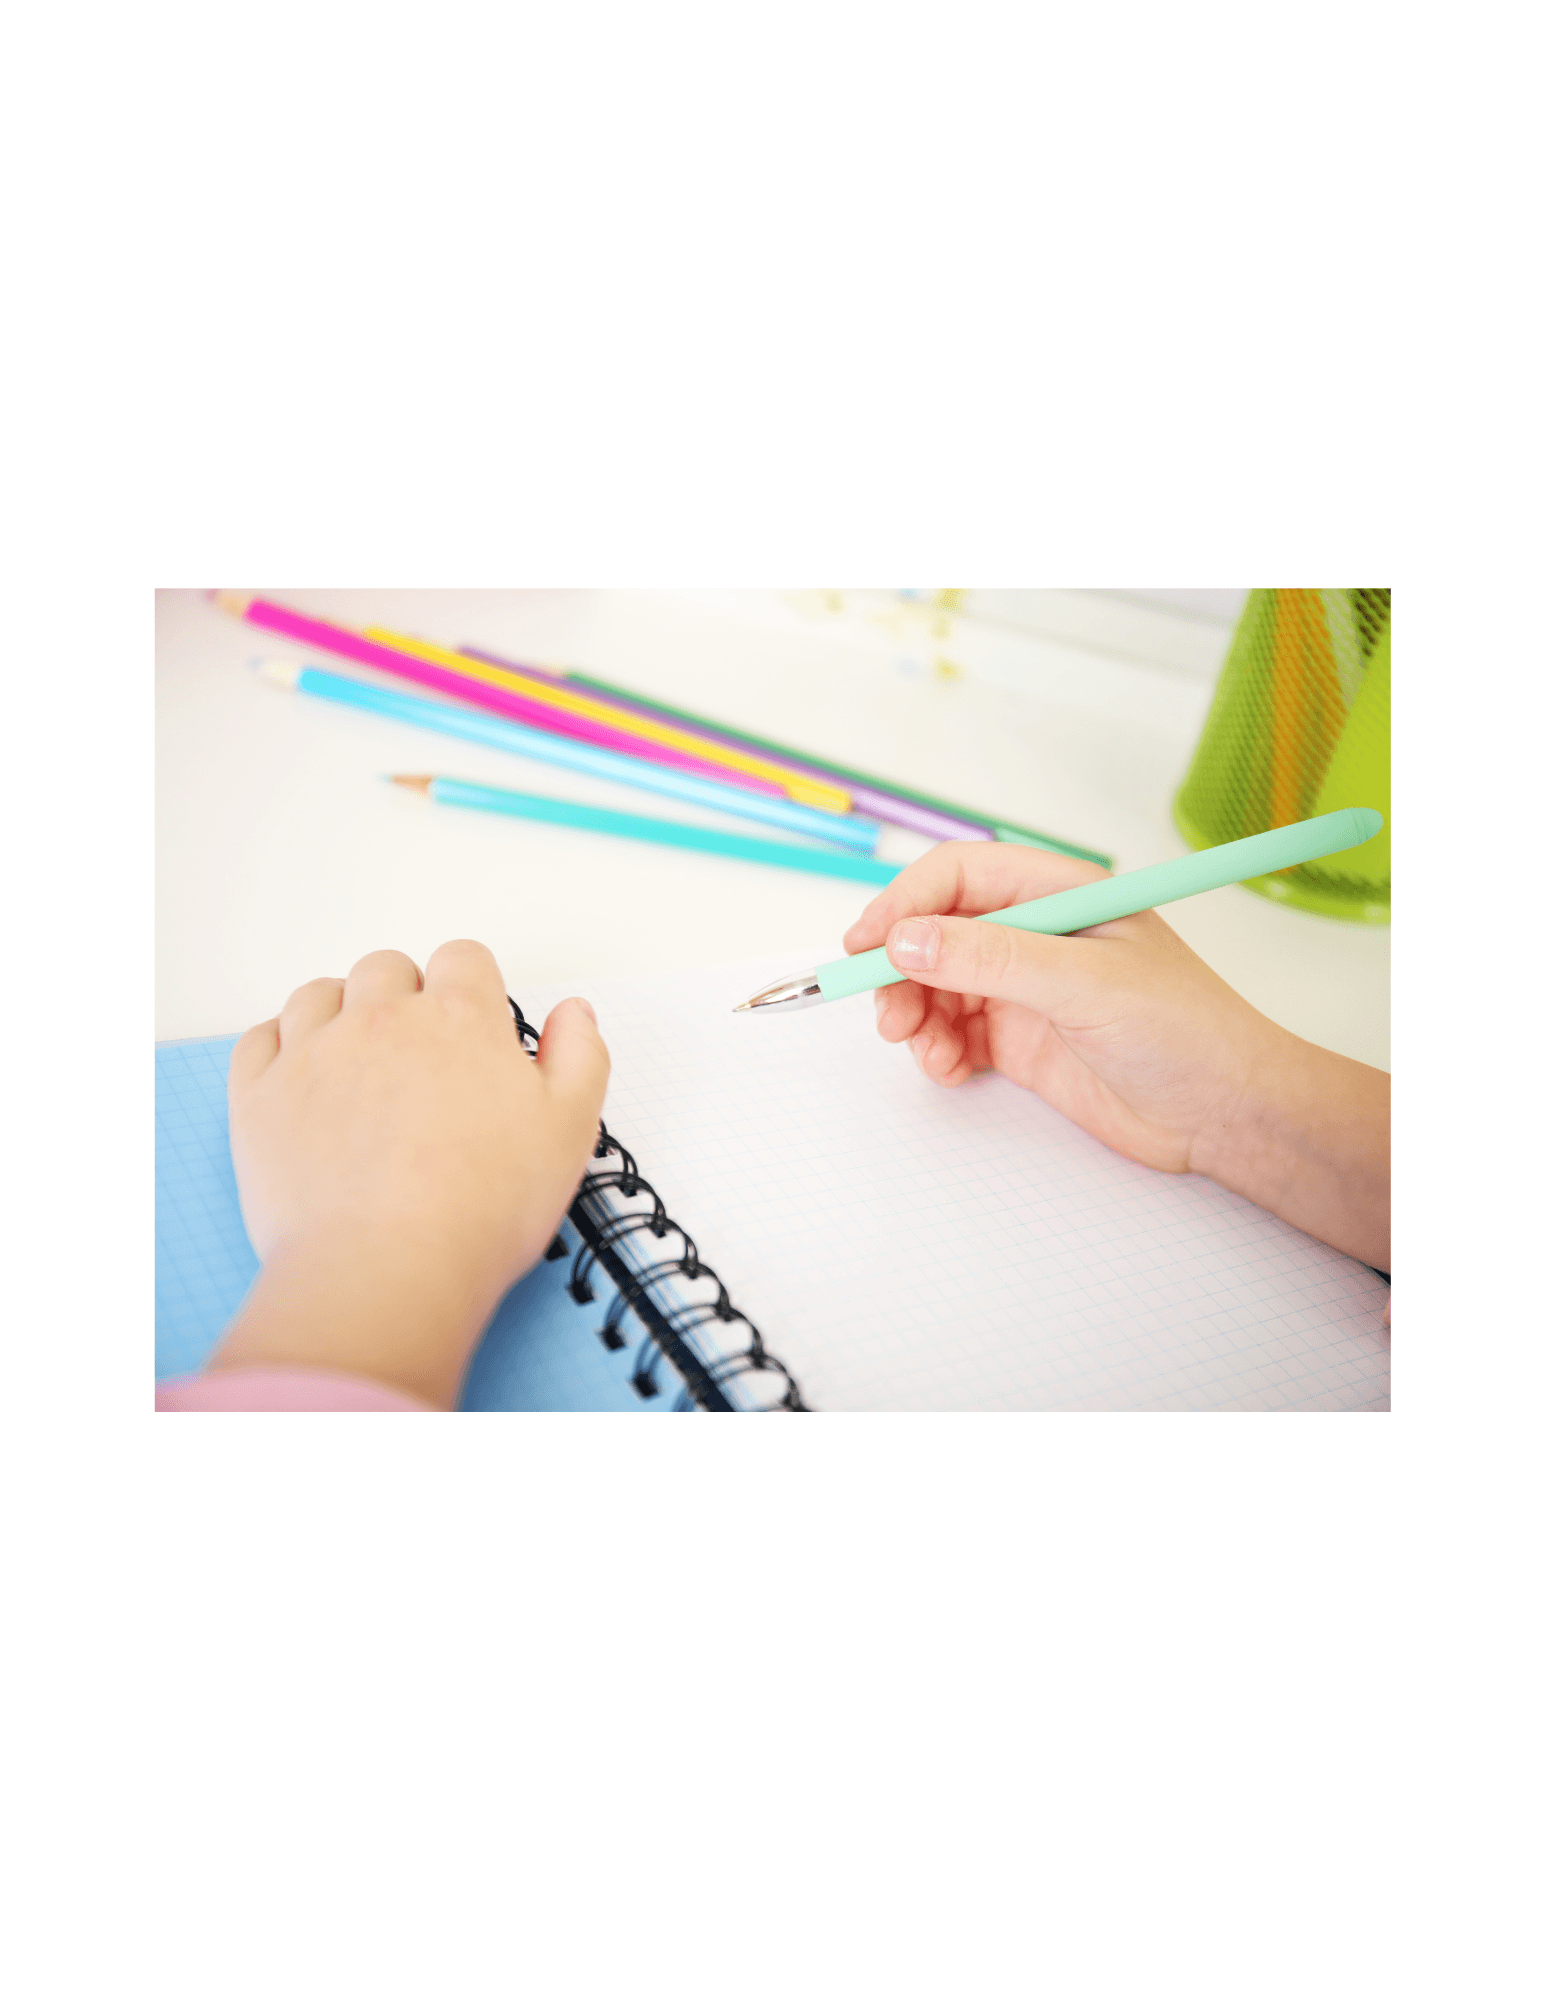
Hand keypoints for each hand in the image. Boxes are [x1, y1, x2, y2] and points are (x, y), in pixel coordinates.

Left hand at [211, 941, 608, 1405]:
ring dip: (341, 1013)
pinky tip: (304, 1077)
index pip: (463, 959)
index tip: (474, 1029)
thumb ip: (579, 1056)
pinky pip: (260, 1038)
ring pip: (319, 994)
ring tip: (361, 1066)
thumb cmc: (483, 1207)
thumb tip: (572, 1014)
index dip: (472, 988)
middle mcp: (381, 1018)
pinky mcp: (260, 1098)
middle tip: (421, 1059)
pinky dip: (280, 1045)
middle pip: (387, 968)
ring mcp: (312, 1053)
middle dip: (405, 997)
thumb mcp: (570, 1129)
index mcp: (459, 1017)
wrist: (387, 1269)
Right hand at [842, 843, 1388, 1267]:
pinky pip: (953, 1032)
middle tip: (888, 1015)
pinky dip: (936, 1050)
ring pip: (936, 985)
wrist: (1225, 1114)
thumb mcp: (1083, 987)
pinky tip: (950, 1069)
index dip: (906, 904)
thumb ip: (991, 960)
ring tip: (925, 1051)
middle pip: (935, 931)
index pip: (959, 876)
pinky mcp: (1022, 1038)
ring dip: (915, 1014)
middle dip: (901, 970)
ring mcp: (1026, 987)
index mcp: (1059, 893)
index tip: (869, 946)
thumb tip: (908, 941)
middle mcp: (1036, 934)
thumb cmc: (1185, 1032)